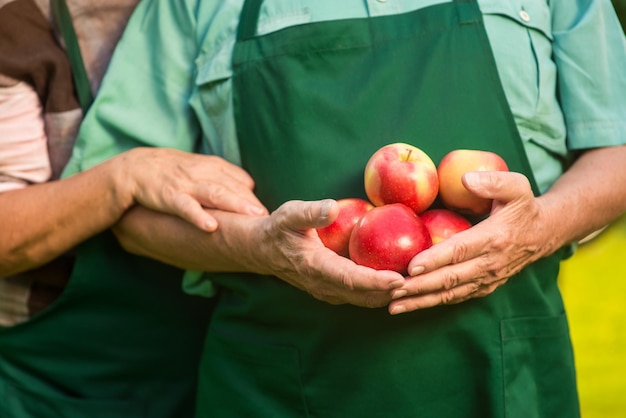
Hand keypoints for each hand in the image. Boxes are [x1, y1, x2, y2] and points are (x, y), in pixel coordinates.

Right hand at [119, 147, 267, 230]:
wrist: (134, 168)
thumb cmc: (173, 171)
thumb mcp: (201, 169)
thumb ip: (225, 178)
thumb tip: (251, 189)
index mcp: (214, 166)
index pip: (241, 181)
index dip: (254, 198)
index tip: (268, 215)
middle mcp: (204, 172)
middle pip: (233, 187)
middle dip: (252, 202)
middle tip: (269, 218)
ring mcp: (187, 184)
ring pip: (216, 193)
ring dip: (236, 205)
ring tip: (253, 217)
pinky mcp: (169, 195)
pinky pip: (186, 207)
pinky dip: (198, 216)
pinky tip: (211, 227)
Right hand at [249, 199, 405, 307]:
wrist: (263, 251)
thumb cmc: (279, 229)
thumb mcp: (289, 214)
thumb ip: (310, 213)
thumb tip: (332, 208)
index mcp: (315, 266)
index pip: (350, 279)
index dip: (375, 282)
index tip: (399, 279)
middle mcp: (323, 285)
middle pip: (364, 296)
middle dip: (392, 293)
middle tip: (422, 283)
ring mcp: (328, 292)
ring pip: (364, 300)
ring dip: (390, 296)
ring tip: (418, 284)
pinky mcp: (333, 292)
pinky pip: (361, 297)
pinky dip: (381, 293)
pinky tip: (400, 281)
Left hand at [388, 171, 554, 313]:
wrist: (544, 234)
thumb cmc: (523, 207)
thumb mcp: (517, 186)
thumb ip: (494, 181)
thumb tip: (466, 179)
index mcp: (494, 238)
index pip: (460, 250)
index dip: (435, 259)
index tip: (411, 266)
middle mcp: (490, 264)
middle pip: (450, 278)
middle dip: (420, 286)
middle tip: (392, 289)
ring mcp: (487, 279)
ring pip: (450, 293)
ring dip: (421, 300)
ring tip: (394, 305)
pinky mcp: (483, 287)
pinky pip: (455, 297)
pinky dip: (432, 303)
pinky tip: (410, 305)